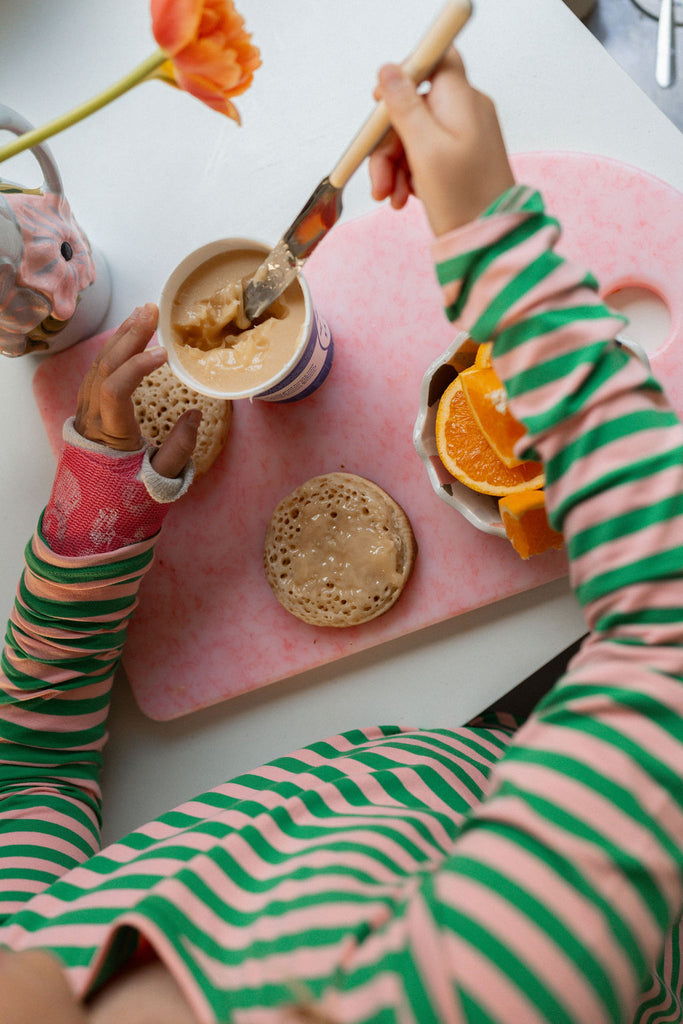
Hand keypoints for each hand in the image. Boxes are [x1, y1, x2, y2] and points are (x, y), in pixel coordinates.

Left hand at [74, 303, 200, 478]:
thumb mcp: (160, 478)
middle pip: (104, 367)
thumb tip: (195, 413)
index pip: (115, 389)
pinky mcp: (89, 405)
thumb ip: (179, 448)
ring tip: (144, 314)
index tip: (165, 354)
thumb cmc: (129, 493)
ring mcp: (87, 409)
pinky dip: (114, 349)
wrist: (96, 506)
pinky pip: (98, 369)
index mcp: (110, 433)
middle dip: (129, 337)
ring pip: (98, 364)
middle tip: (153, 313)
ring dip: (121, 337)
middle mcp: (92, 416)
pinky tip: (129, 335)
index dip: (137, 366)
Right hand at [369, 48, 514, 235]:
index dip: (403, 75)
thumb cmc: (463, 199)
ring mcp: (464, 135)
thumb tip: (388, 70)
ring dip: (395, 166)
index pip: (433, 59)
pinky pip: (426, 154)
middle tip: (379, 183)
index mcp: (461, 99)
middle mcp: (465, 111)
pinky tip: (405, 197)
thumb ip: (405, 106)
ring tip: (392, 198)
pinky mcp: (461, 158)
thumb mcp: (425, 150)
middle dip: (388, 144)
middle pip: (413, 107)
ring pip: (414, 135)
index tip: (380, 103)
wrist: (491, 241)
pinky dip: (410, 174)